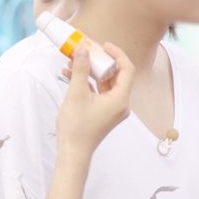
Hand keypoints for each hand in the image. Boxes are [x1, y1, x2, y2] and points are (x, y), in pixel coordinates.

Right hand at [56, 44, 133, 159]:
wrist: (73, 153)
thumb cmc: (76, 128)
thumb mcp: (77, 95)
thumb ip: (81, 70)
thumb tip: (83, 50)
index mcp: (121, 99)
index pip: (127, 70)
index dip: (118, 54)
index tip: (104, 45)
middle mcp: (121, 103)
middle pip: (116, 75)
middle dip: (101, 61)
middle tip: (88, 50)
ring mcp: (112, 108)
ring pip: (105, 83)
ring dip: (91, 71)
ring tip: (75, 60)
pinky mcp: (103, 112)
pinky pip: (98, 92)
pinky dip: (88, 82)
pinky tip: (70, 74)